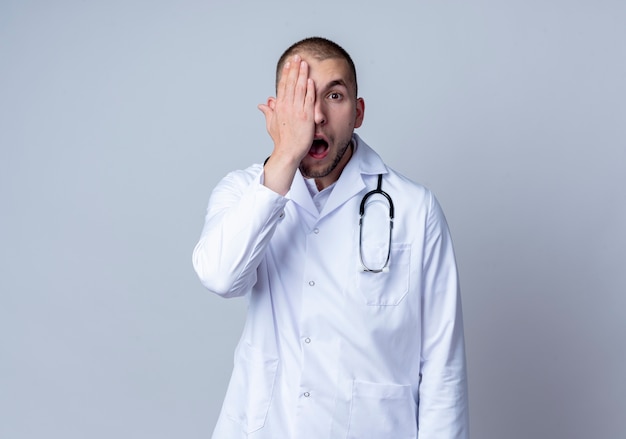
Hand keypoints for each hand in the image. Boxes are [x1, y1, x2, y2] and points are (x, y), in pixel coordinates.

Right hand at [258, 55, 315, 193]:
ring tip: (304, 63)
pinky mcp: (306, 117)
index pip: (283, 86)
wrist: (288, 152)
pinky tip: (311, 79)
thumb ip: (268, 112)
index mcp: (279, 107)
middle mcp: (287, 107)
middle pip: (291, 83)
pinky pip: (309, 100)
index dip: (286, 73)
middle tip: (297, 56)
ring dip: (302, 74)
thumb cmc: (281, 140)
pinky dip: (310, 89)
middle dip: (294, 69)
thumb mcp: (271, 124)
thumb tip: (263, 103)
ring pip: (300, 89)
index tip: (289, 63)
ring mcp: (297, 111)